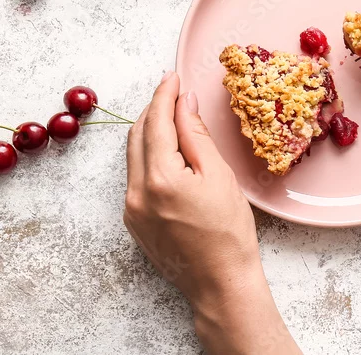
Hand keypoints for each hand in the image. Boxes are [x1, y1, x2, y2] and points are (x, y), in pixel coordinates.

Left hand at [124, 72, 299, 352]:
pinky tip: (170, 154)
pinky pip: (136, 178)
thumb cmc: (229, 233)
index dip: (164, 95)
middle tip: (174, 93)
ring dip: (150, 133)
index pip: (156, 122)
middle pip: (137, 136)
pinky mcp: (133, 222)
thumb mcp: (220, 176)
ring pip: (134, 156)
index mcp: (160, 178)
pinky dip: (149, 158)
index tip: (172, 76)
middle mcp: (136, 192)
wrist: (220, 284)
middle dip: (154, 110)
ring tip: (174, 119)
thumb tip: (185, 102)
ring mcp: (131, 210)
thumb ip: (197, 135)